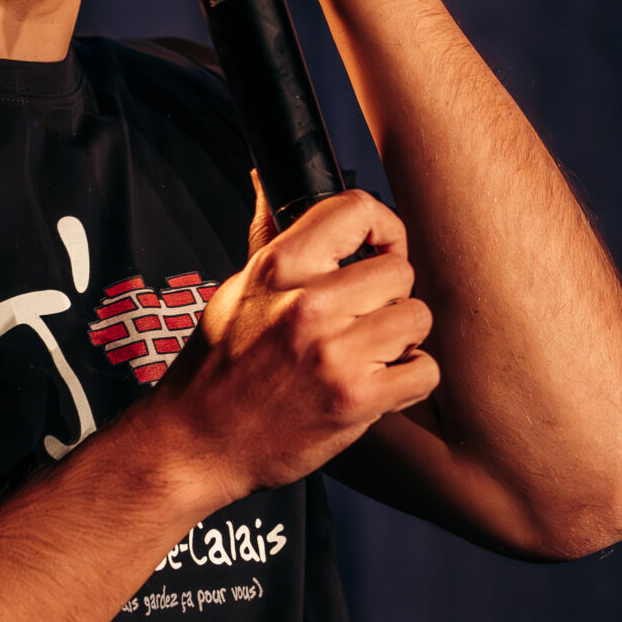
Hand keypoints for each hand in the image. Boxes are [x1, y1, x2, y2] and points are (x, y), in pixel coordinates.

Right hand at [151, 187, 438, 499]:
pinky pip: (423, 372)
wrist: (197, 442)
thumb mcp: (236, 289)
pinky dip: (409, 382)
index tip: (379, 251)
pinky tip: (378, 386)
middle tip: (366, 319)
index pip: (357, 209)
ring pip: (417, 319)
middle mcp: (306, 304)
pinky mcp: (354, 400)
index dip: (383, 229)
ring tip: (369, 355)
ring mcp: (333, 353)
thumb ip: (268, 236)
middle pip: (400, 271)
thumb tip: (268, 178)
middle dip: (390, 296)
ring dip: (402, 340)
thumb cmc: (216, 368)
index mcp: (279, 267)